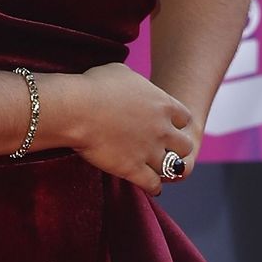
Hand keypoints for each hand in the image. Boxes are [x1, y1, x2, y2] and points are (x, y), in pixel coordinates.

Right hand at [58, 62, 195, 195]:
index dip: (175, 123)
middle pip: (185, 145)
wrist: (77, 110)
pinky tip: (150, 187)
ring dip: (166, 169)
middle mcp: (162, 129)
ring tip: (158, 171)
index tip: (166, 126)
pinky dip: (154, 187)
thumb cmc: (94, 87)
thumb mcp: (122, 73)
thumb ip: (136, 84)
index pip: (185, 118)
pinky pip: (153, 184)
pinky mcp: (134, 169)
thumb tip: (133, 86)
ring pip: (172, 167)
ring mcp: (150, 151)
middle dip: (176, 148)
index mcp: (163, 104)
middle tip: (165, 150)